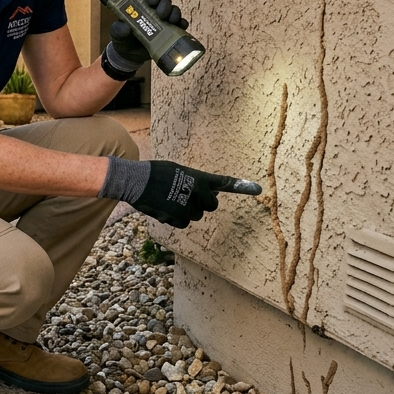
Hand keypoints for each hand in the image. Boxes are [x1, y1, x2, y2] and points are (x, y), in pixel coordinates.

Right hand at [100, 157, 260, 227]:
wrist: (136, 181)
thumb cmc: (155, 172)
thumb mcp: (178, 171)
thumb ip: (194, 181)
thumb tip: (206, 192)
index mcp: (199, 179)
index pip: (222, 183)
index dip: (241, 186)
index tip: (257, 189)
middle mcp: (198, 194)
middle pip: (211, 205)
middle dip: (203, 203)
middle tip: (189, 197)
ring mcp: (188, 208)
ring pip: (196, 215)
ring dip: (188, 210)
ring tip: (171, 200)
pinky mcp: (177, 218)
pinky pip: (184, 222)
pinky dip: (177, 218)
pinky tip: (165, 208)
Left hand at [101, 0, 189, 73]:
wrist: (130, 55)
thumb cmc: (123, 39)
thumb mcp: (117, 34)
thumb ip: (118, 29)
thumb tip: (126, 28)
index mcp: (142, 5)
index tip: (151, 1)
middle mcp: (154, 10)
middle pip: (164, 0)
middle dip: (165, 5)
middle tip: (161, 15)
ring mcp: (164, 20)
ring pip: (174, 10)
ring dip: (174, 13)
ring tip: (170, 21)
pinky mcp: (171, 31)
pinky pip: (180, 24)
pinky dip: (182, 24)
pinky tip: (181, 26)